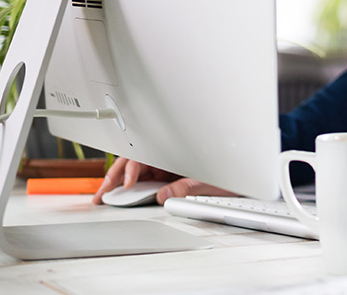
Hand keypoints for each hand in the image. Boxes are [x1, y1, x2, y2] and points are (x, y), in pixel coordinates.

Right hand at [91, 157, 234, 204]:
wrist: (245, 171)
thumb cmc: (229, 168)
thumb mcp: (209, 180)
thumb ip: (186, 187)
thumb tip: (164, 196)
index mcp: (173, 150)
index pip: (143, 155)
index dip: (131, 169)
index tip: (126, 184)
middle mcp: (167, 154)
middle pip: (133, 162)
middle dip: (114, 176)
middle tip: (101, 195)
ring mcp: (166, 164)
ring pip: (136, 170)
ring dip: (118, 182)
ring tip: (104, 196)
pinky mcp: (168, 174)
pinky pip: (144, 178)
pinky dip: (130, 186)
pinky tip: (120, 196)